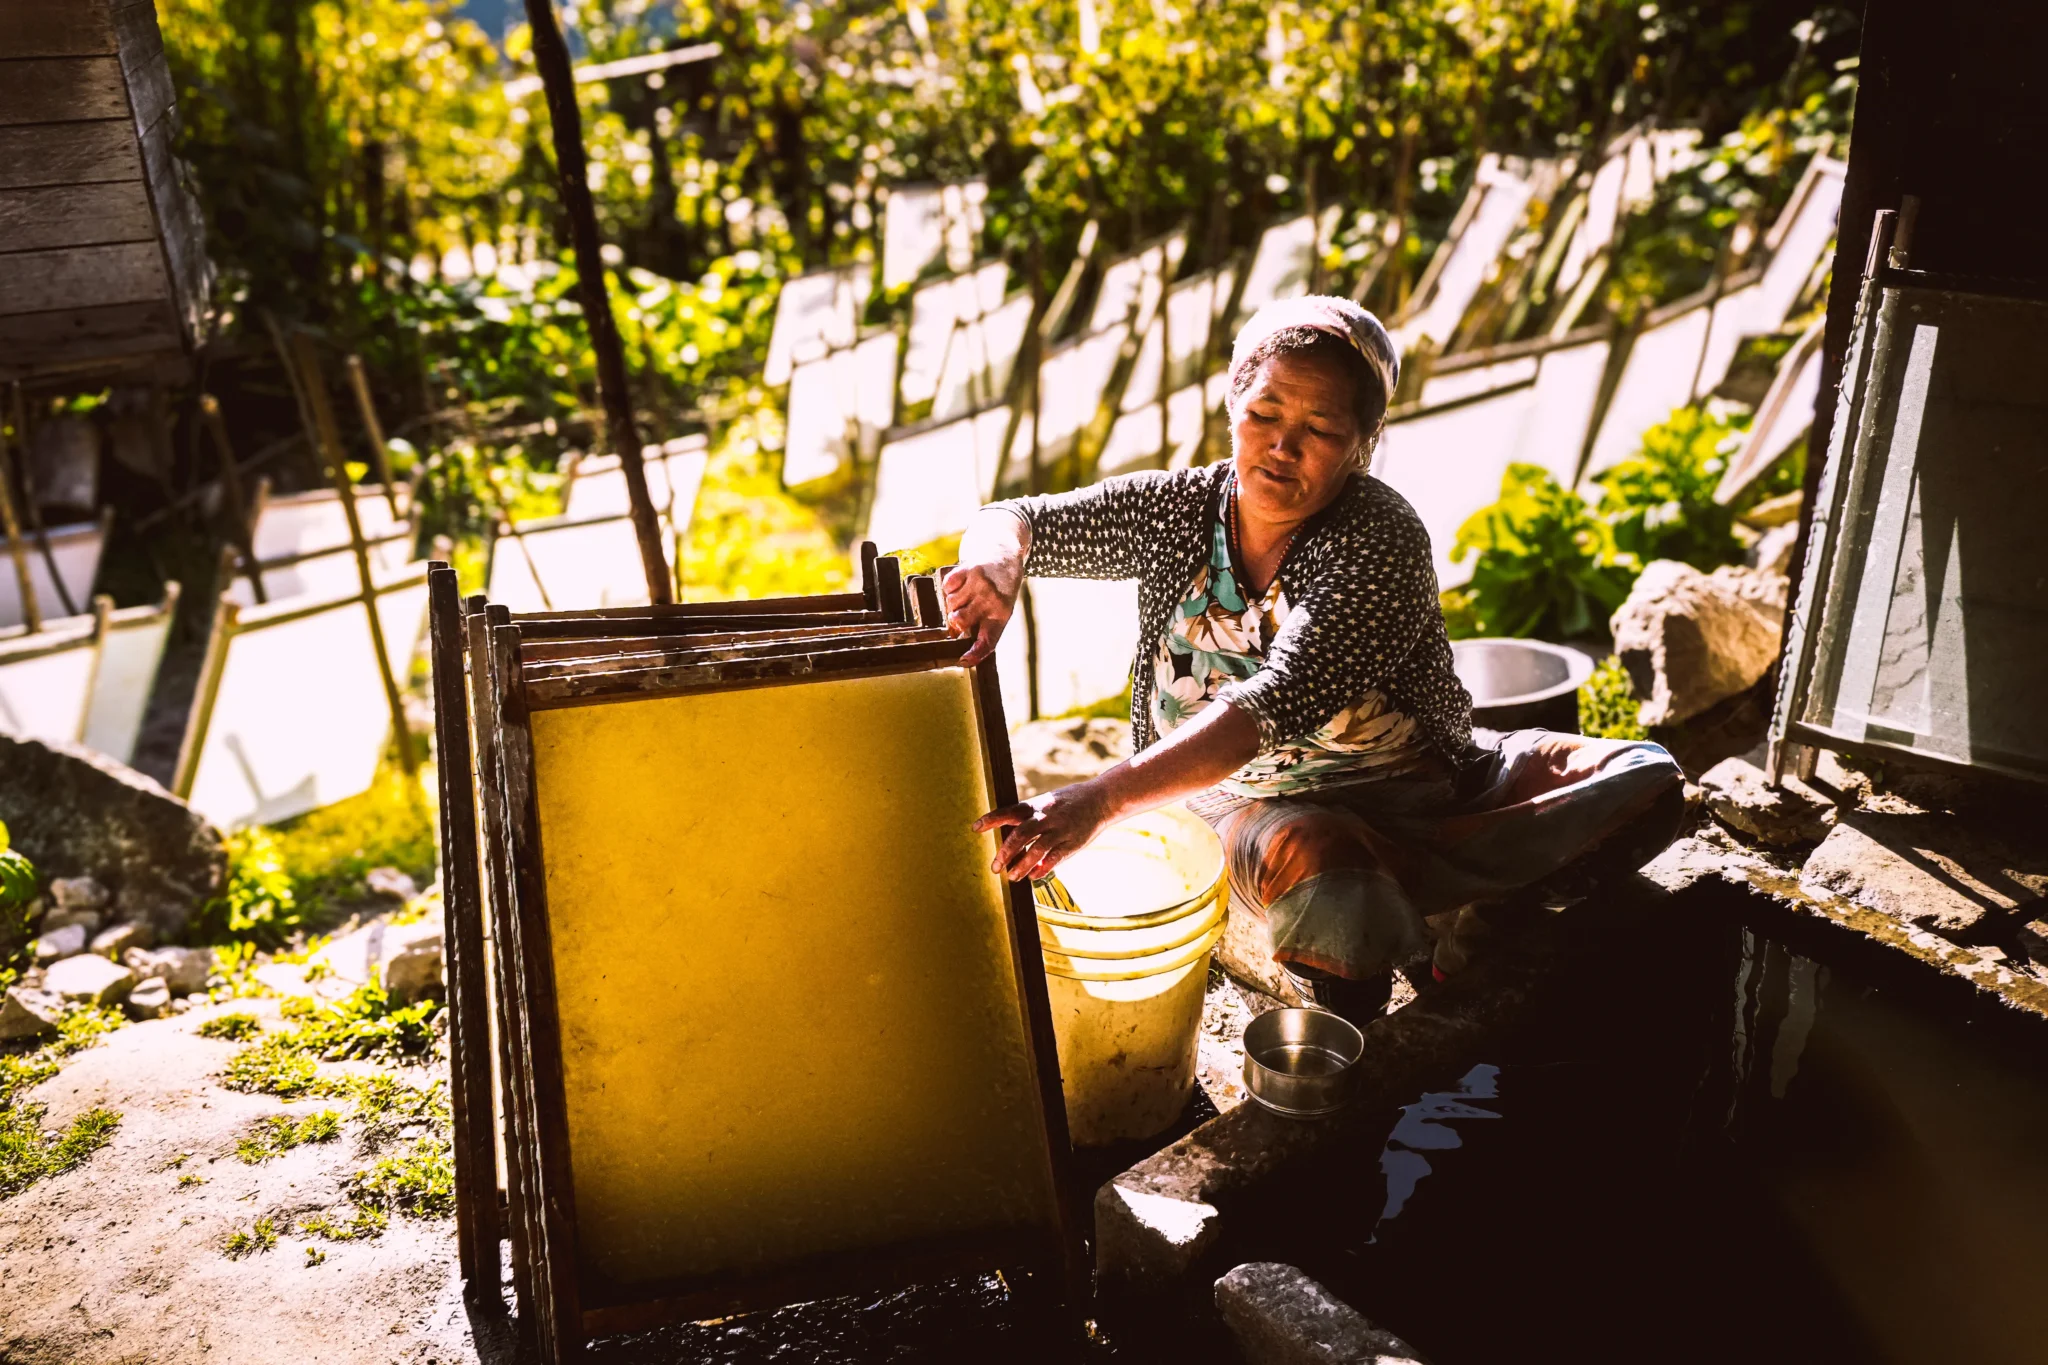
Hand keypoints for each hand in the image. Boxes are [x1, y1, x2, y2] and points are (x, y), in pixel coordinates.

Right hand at [943, 562, 1018, 665]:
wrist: (1004, 554)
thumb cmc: (1001, 588)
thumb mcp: (1001, 608)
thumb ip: (984, 625)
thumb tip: (958, 638)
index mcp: (1002, 614)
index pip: (988, 640)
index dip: (975, 654)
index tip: (963, 661)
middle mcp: (991, 600)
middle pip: (959, 621)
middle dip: (955, 622)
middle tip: (959, 617)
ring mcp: (979, 583)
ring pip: (951, 604)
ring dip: (953, 603)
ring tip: (965, 596)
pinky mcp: (967, 569)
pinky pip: (947, 587)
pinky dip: (950, 587)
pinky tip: (962, 583)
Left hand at [972, 780, 1116, 881]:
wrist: (1099, 800)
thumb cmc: (1067, 803)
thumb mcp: (1046, 803)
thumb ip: (1028, 818)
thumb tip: (1008, 838)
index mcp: (1037, 806)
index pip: (1010, 811)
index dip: (992, 819)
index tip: (976, 828)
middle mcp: (1047, 817)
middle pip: (1021, 835)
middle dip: (1006, 852)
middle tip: (995, 868)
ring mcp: (1060, 830)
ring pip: (1037, 850)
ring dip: (1022, 865)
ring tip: (1012, 877)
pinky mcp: (1072, 843)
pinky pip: (1055, 858)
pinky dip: (1042, 868)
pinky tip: (1032, 876)